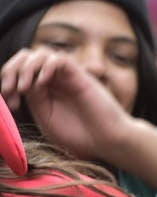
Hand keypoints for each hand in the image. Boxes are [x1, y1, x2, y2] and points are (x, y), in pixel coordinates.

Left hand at [0, 47, 139, 161]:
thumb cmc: (81, 137)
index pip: (19, 72)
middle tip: (10, 90)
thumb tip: (21, 84)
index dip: (8, 82)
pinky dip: (46, 66)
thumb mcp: (47, 119)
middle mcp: (55, 81)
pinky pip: (59, 58)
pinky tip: (43, 83)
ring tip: (25, 87)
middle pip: (26, 57)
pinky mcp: (81, 76)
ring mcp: (68, 77)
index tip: (11, 104)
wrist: (107, 142)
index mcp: (44, 91)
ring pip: (41, 54)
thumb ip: (34, 100)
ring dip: (26, 68)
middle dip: (11, 70)